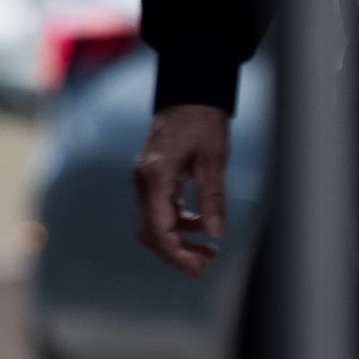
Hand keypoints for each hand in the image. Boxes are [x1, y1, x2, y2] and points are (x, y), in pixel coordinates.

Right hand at [133, 102, 230, 271]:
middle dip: (176, 253)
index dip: (177, 254)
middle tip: (204, 265)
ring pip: (153, 224)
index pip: (159, 230)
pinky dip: (178, 223)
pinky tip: (201, 225)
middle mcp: (143, 182)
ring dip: (178, 240)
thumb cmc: (203, 118)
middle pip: (150, 233)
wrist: (190, 91)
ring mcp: (145, 180)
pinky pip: (159, 210)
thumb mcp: (214, 158)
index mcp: (155, 177)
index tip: (198, 268)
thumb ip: (212, 197)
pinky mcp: (152, 177)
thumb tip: (215, 232)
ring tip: (209, 250)